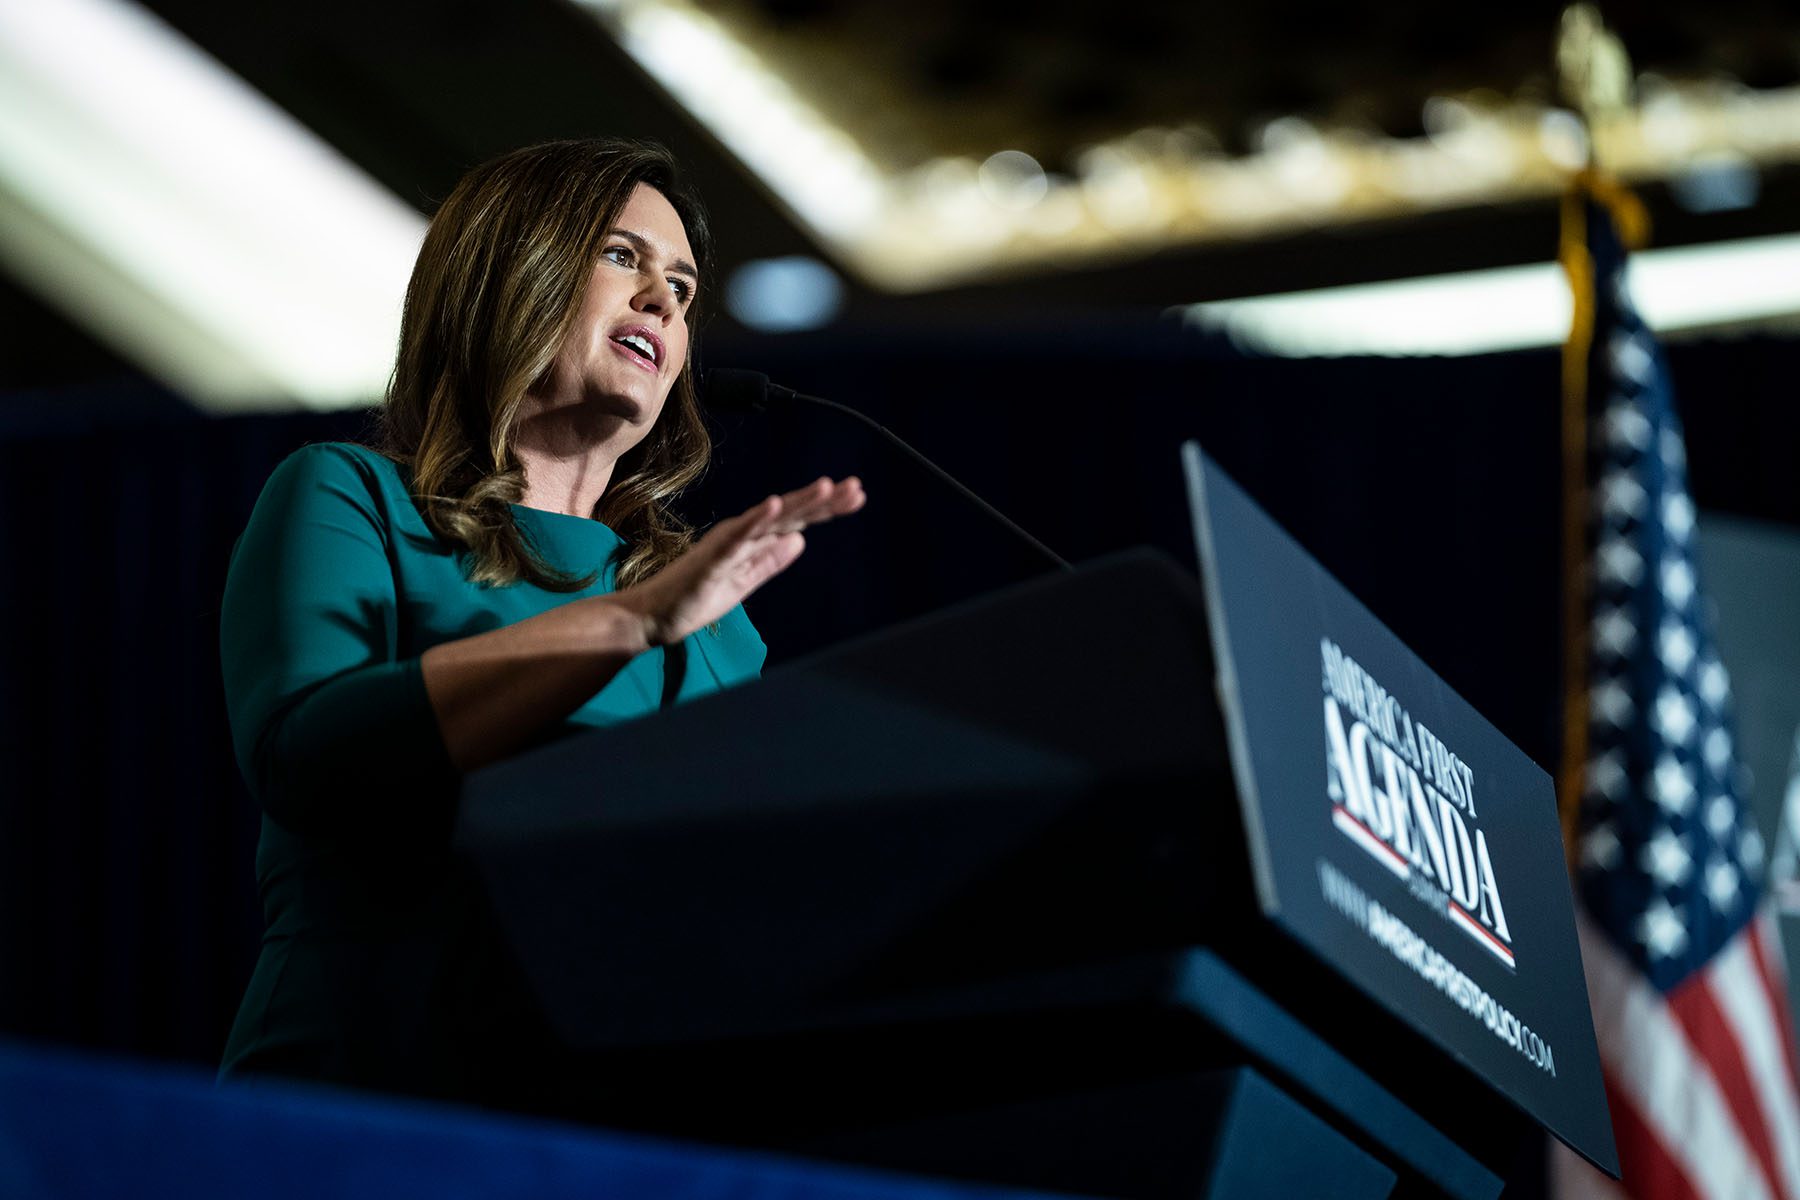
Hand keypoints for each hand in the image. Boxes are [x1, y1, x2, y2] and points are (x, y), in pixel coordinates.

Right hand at [613, 476, 866, 646]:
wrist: (652, 617)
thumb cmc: (693, 599)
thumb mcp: (743, 583)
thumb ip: (770, 562)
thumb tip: (801, 540)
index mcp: (751, 541)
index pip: (795, 520)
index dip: (826, 508)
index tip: (855, 495)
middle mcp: (742, 534)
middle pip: (789, 513)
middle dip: (823, 501)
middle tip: (856, 487)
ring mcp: (727, 543)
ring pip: (768, 518)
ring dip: (797, 502)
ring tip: (826, 487)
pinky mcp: (711, 558)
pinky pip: (737, 536)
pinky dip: (756, 519)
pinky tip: (774, 505)